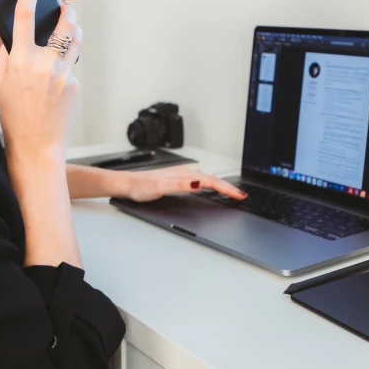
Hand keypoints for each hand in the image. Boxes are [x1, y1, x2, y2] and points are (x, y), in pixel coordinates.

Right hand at [0, 0, 82, 159]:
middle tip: (65, 10)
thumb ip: (8, 56)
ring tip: (67, 34)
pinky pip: (72, 67)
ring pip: (75, 41)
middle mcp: (44, 64)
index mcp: (20, 60)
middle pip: (64, 24)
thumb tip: (14, 35)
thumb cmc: (15, 115)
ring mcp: (63, 74)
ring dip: (73, 33)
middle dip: (67, 12)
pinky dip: (66, 67)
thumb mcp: (1, 82)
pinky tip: (57, 82)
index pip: (24, 16)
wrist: (36, 144)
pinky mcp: (75, 84)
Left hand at [123, 167, 247, 202]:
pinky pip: (200, 181)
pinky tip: (210, 188)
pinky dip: (210, 185)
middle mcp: (184, 173)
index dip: (226, 189)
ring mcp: (181, 176)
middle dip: (228, 187)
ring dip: (221, 185)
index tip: (239, 195)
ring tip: (232, 192)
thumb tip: (198, 183)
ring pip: (207, 180)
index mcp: (184, 174)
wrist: (127, 184)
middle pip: (212, 179)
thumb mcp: (160, 187)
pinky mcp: (177, 180)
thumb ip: (180, 185)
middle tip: (242, 195)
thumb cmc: (140, 186)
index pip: (210, 181)